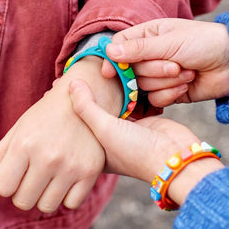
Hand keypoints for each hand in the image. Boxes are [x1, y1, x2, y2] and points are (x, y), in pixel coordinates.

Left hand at [0, 57, 119, 213]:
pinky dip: (66, 196)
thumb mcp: (18, 129)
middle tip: (31, 174)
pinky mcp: (91, 172)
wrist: (84, 100)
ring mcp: (71, 166)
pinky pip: (71, 204)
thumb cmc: (45, 116)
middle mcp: (48, 157)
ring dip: (44, 195)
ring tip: (49, 176)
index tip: (13, 172)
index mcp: (25, 144)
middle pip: (23, 202)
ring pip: (46, 206)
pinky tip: (66, 178)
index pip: (2, 188)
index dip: (5, 182)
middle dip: (22, 192)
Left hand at [69, 79, 222, 205]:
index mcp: (95, 154)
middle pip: (91, 116)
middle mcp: (109, 142)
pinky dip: (122, 90)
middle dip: (82, 99)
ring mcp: (126, 130)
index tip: (53, 90)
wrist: (176, 156)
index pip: (74, 130)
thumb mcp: (105, 129)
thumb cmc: (137, 152)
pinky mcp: (142, 119)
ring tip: (85, 73)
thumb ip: (87, 106)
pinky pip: (127, 100)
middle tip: (66, 79)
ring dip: (103, 92)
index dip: (64, 111)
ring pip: (109, 106)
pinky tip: (110, 75)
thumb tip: (72, 83)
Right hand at [101, 18, 228, 106]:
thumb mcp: (170, 42)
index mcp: (148, 35)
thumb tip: (109, 51)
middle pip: (131, 70)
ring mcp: (159, 75)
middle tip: (175, 65)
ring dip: (166, 81)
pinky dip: (171, 93)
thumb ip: (138, 49)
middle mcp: (150, 55)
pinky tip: (186, 85)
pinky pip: (155, 99)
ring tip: (187, 73)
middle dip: (154, 70)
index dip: (113, 60)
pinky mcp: (169, 92)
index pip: (119, 46)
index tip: (111, 72)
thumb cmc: (204, 42)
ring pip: (143, 86)